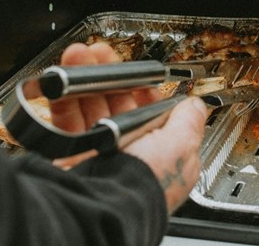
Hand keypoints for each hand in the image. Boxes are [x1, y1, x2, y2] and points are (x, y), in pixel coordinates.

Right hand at [50, 42, 209, 212]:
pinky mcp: (72, 159)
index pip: (153, 113)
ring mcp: (100, 158)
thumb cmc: (145, 184)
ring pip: (91, 109)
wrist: (105, 205)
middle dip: (110, 76)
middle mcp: (130, 157)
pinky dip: (63, 101)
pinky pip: (66, 123)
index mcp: (161, 156)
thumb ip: (189, 122)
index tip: (134, 70)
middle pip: (118, 105)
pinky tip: (62, 85)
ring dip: (84, 81)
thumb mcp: (181, 147)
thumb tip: (196, 105)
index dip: (143, 89)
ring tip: (77, 58)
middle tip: (99, 54)